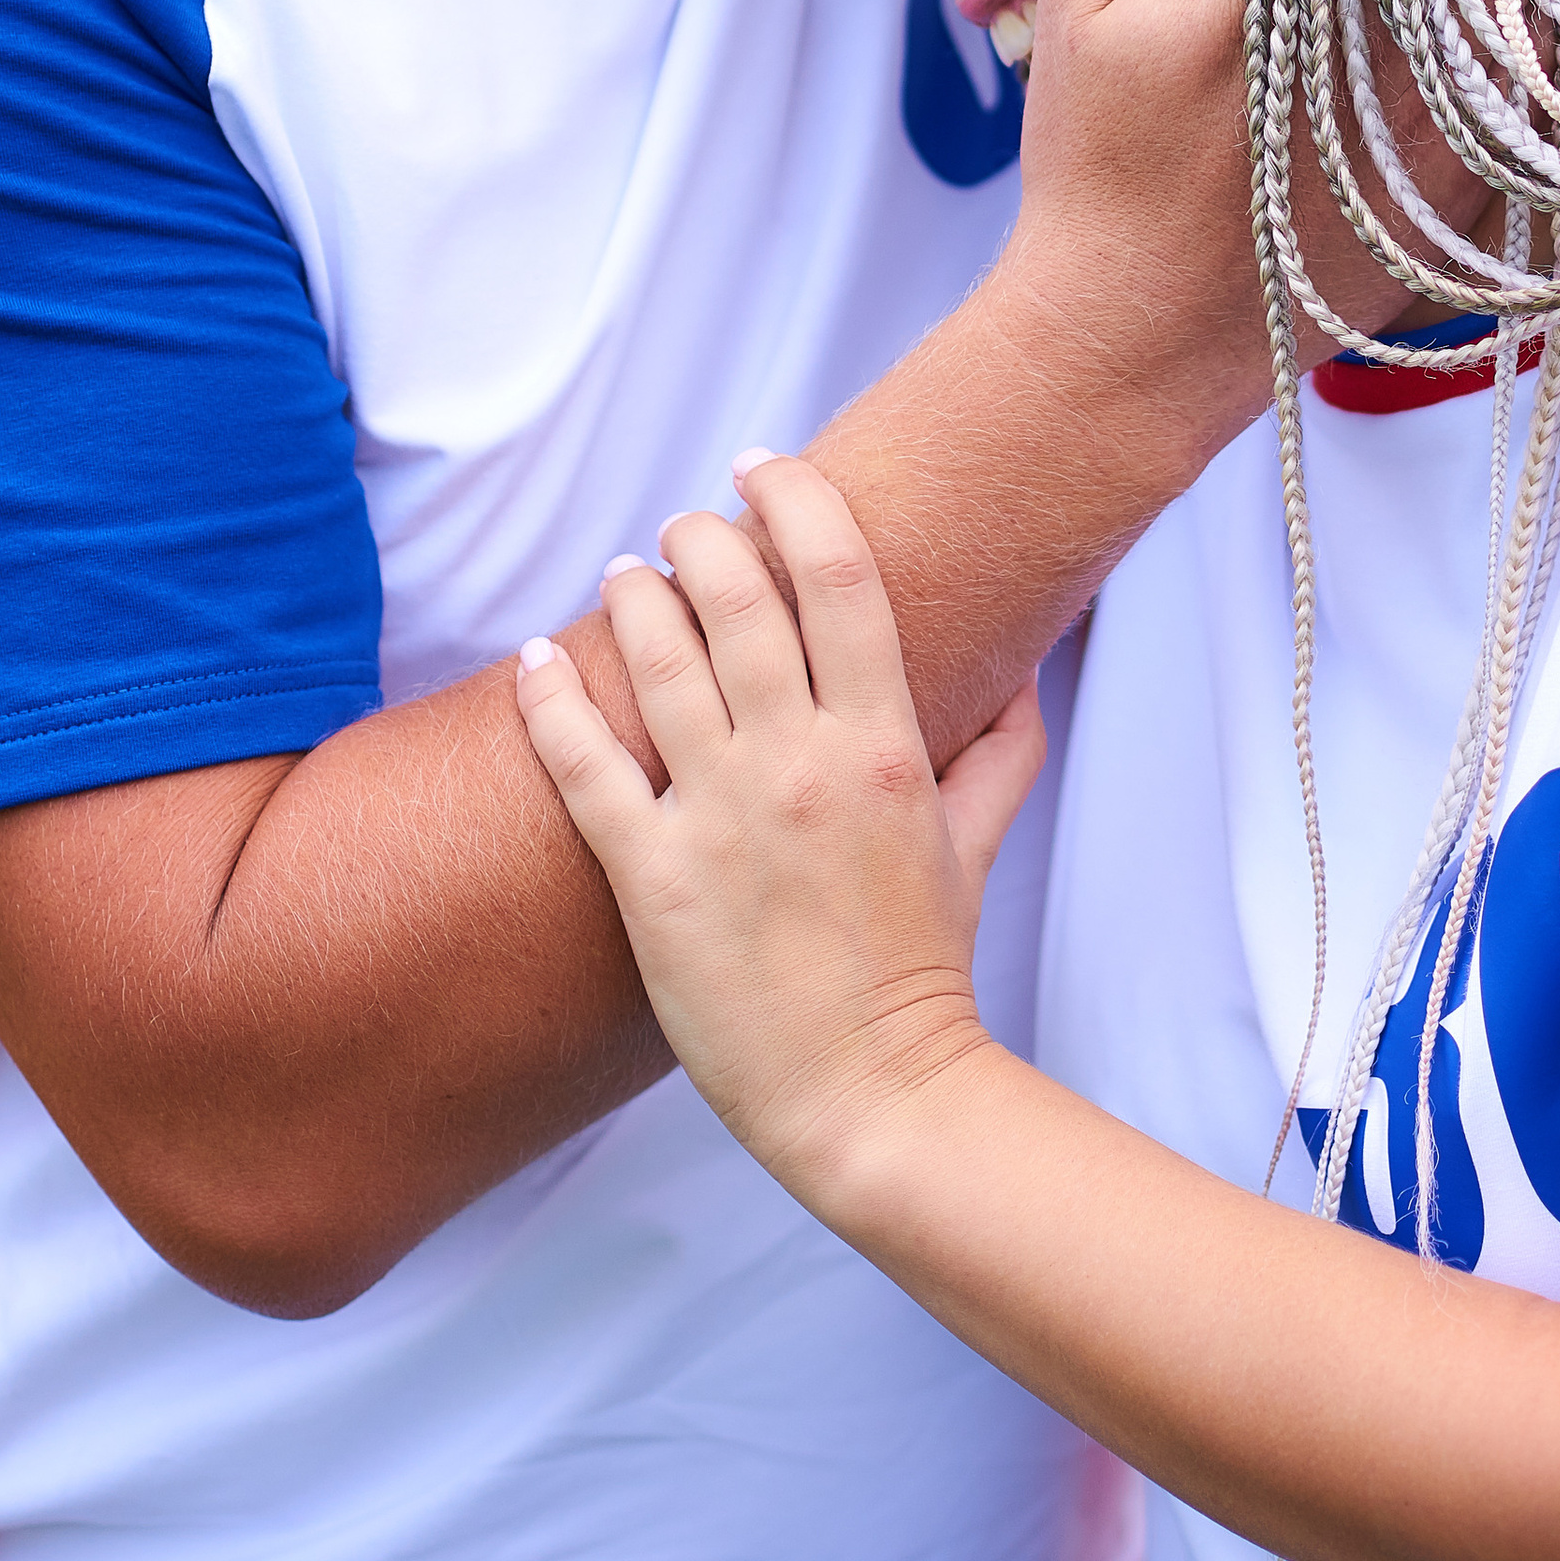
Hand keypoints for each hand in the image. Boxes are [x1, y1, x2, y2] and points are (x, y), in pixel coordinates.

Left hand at [514, 455, 1044, 1204]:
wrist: (872, 1095)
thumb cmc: (924, 968)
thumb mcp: (978, 844)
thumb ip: (1001, 748)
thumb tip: (1023, 671)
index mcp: (882, 744)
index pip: (838, 575)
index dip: (795, 498)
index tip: (762, 465)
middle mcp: (800, 764)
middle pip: (739, 599)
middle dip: (703, 538)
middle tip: (685, 527)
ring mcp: (721, 818)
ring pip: (659, 661)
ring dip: (635, 597)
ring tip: (625, 572)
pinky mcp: (654, 878)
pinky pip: (585, 765)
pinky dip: (550, 700)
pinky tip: (536, 660)